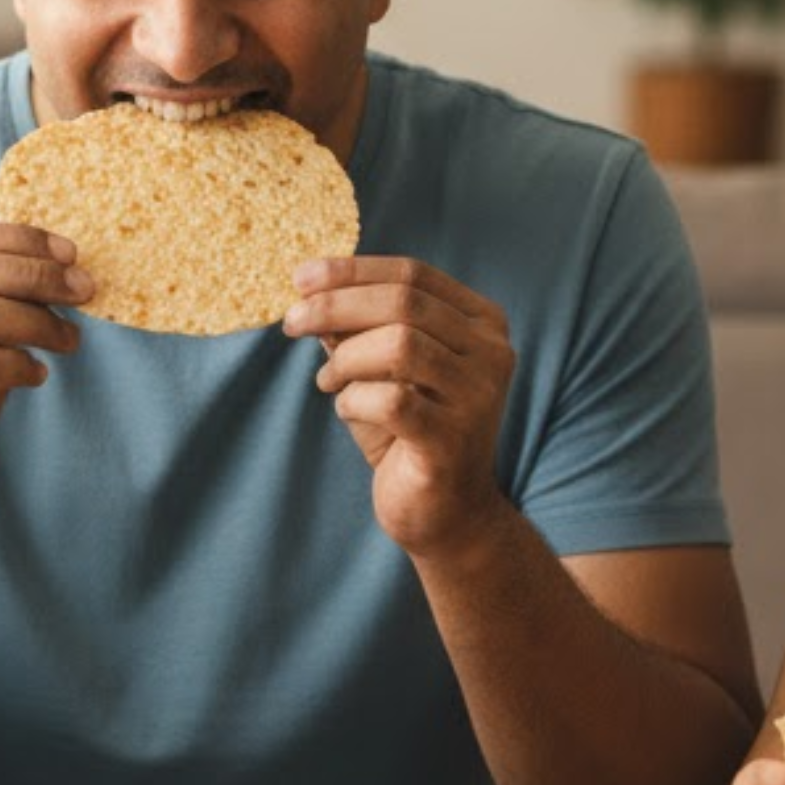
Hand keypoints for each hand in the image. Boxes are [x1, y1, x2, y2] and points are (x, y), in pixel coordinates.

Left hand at [285, 256, 514, 555]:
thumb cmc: (408, 431)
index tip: (302, 278)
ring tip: (329, 381)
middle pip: (405, 302)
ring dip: (347, 359)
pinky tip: (347, 408)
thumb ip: (356, 330)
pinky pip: (390, 400)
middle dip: (336, 306)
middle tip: (292, 322)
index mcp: (481, 323)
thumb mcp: (380, 370)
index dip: (352, 271)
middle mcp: (492, 353)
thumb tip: (310, 295)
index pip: (413, 274)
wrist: (445, 513)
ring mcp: (479, 397)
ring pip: (400, 345)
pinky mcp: (454, 440)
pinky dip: (353, 399)